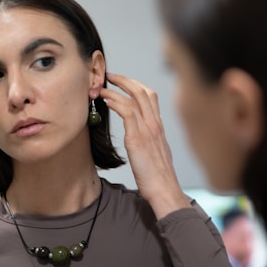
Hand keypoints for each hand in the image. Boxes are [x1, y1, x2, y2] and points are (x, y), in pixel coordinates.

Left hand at [100, 73, 189, 218]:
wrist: (164, 190)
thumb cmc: (159, 177)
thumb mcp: (157, 153)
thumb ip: (151, 140)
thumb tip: (141, 134)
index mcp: (159, 127)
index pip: (150, 96)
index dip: (135, 85)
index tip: (122, 82)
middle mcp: (155, 124)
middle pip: (143, 91)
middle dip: (125, 79)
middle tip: (109, 76)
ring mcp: (148, 130)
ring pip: (135, 97)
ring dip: (116, 88)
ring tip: (102, 87)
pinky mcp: (138, 139)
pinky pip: (127, 112)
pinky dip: (116, 102)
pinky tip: (106, 101)